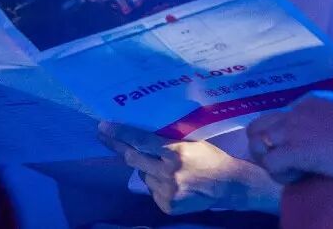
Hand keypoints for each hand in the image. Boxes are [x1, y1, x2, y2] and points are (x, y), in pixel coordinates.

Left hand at [97, 121, 282, 214]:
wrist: (229, 185)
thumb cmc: (210, 158)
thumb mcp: (190, 143)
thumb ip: (166, 142)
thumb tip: (138, 137)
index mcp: (175, 152)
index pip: (141, 140)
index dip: (121, 133)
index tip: (103, 126)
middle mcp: (168, 172)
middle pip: (133, 159)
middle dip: (118, 147)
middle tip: (105, 136)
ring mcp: (167, 191)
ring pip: (143, 175)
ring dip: (146, 168)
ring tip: (165, 167)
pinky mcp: (167, 206)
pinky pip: (151, 190)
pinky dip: (156, 184)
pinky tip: (173, 183)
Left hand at [246, 90, 332, 183]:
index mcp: (309, 102)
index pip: (279, 117)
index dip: (281, 137)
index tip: (295, 151)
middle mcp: (296, 112)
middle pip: (258, 126)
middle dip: (263, 146)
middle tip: (280, 162)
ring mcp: (294, 130)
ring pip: (258, 144)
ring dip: (269, 160)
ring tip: (289, 171)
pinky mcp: (297, 151)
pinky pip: (271, 164)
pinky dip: (280, 174)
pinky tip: (298, 177)